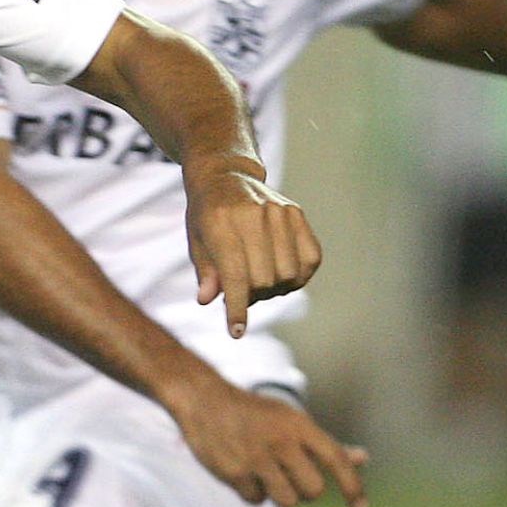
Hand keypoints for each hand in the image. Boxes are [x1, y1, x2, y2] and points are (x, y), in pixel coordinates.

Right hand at [169, 372, 367, 506]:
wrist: (204, 400)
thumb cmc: (255, 414)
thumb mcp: (291, 421)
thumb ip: (324, 444)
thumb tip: (363, 459)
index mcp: (299, 425)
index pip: (336, 459)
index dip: (353, 486)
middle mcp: (281, 441)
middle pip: (314, 490)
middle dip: (307, 492)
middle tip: (293, 478)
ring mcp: (257, 458)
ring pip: (288, 502)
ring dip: (281, 495)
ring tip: (267, 475)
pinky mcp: (234, 472)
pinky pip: (257, 500)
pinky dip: (253, 492)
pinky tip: (244, 472)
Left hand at [185, 167, 321, 337]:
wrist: (225, 174)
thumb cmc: (206, 214)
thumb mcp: (196, 241)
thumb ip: (205, 271)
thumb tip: (208, 300)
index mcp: (221, 221)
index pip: (235, 275)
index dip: (236, 309)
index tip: (236, 332)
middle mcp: (254, 215)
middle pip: (263, 280)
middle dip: (251, 297)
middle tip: (242, 292)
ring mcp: (279, 212)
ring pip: (288, 274)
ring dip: (274, 289)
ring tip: (259, 280)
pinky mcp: (297, 214)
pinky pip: (310, 260)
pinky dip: (297, 276)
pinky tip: (281, 272)